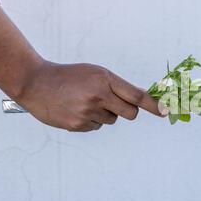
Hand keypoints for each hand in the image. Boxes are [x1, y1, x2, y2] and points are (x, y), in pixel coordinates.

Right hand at [14, 61, 167, 131]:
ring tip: (86, 102)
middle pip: (130, 113)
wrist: (36, 83)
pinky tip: (77, 110)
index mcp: (104, 80)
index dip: (153, 105)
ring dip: (106, 114)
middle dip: (128, 110)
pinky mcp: (78, 125)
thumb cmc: (70, 76)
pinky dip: (92, 120)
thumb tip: (142, 96)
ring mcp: (87, 113)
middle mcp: (98, 97)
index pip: (136, 96)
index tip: (164, 111)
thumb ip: (118, 86)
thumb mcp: (96, 73)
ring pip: (112, 120)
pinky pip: (97, 127)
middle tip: (115, 103)